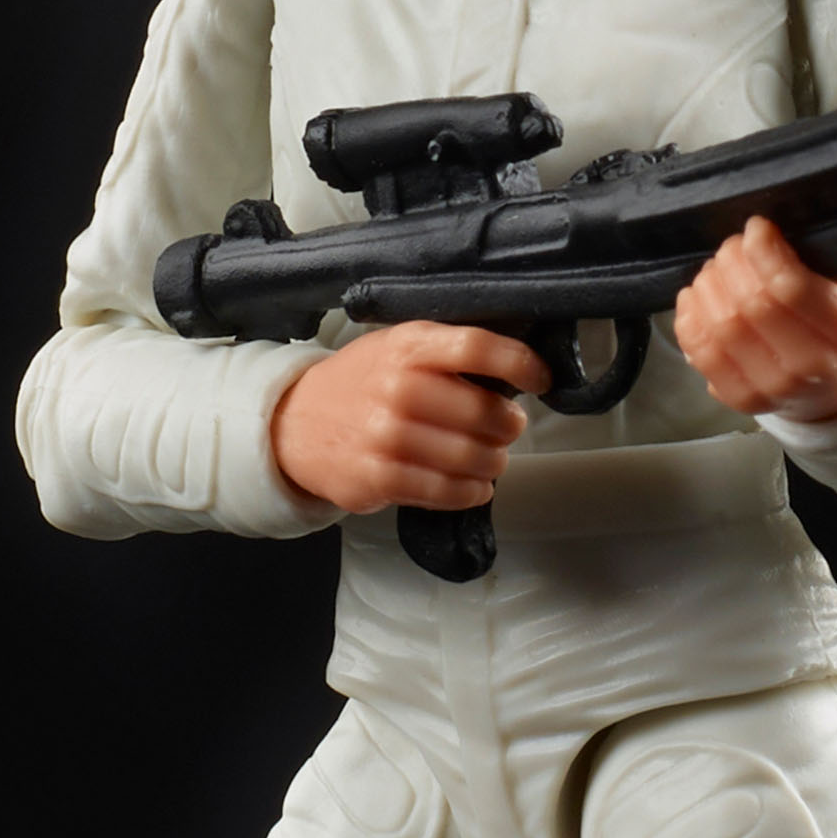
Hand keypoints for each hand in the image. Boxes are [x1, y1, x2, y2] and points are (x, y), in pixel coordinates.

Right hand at [271, 316, 549, 513]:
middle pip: (485, 412)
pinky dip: (472, 491)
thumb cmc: (360, 383)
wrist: (295, 423)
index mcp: (409, 346)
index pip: (478, 348)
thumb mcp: (397, 347)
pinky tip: (473, 484)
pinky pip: (449, 491)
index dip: (521, 364)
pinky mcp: (381, 478)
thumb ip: (446, 354)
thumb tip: (514, 373)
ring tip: (490, 458)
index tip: (541, 378)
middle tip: (507, 428)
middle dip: (509, 426)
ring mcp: (389, 437)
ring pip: (473, 458)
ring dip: (494, 462)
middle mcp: (399, 388)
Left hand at [672, 218, 836, 420]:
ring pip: (720, 327)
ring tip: (716, 270)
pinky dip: (690, 316)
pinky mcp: (741, 399)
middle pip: (749, 304)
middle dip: (732, 262)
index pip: (790, 287)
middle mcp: (811, 367)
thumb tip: (769, 234)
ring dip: (708, 286)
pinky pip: (700, 352)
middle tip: (733, 247)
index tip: (757, 229)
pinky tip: (697, 297)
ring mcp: (773, 388)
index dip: (762, 249)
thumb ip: (823, 261)